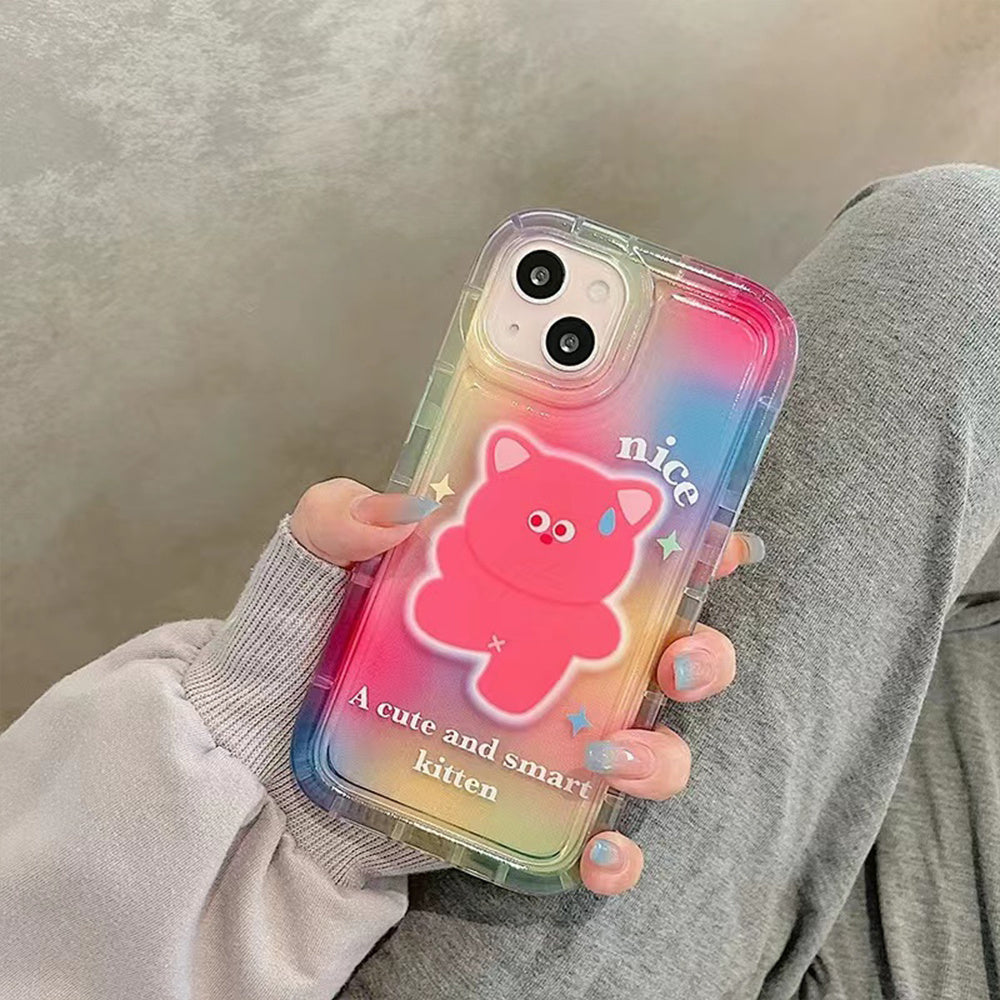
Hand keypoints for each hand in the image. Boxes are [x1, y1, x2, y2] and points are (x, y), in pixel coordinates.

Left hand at [291, 479, 763, 895]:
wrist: (260, 769)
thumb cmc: (297, 656)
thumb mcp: (309, 574)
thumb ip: (337, 523)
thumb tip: (401, 507)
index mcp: (524, 589)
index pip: (621, 558)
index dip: (686, 546)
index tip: (717, 540)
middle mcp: (552, 661)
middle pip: (664, 653)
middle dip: (700, 654)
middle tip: (676, 659)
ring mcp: (545, 740)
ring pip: (650, 746)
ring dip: (660, 754)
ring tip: (611, 755)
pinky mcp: (524, 810)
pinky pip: (595, 838)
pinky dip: (616, 852)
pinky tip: (598, 851)